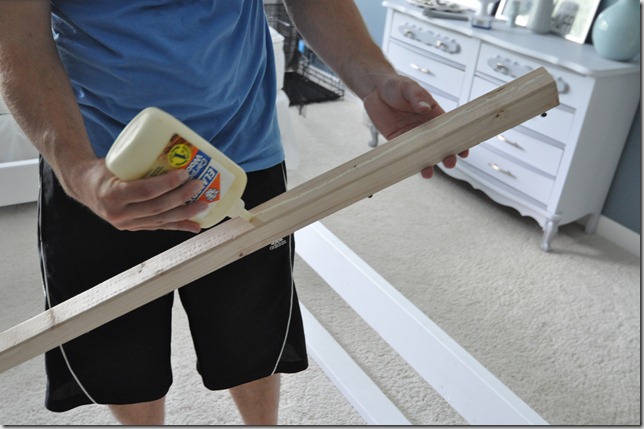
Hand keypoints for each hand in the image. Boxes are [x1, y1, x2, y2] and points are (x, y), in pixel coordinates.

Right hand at [67, 159, 207, 232]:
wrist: (82, 187)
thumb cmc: (102, 169)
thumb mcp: (115, 162)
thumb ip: (138, 159)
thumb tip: (173, 145)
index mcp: (112, 194)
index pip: (145, 190)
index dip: (167, 184)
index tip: (184, 174)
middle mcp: (119, 214)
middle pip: (157, 208)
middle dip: (181, 197)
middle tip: (199, 185)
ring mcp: (126, 224)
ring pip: (161, 220)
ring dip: (185, 214)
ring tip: (203, 205)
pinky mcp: (134, 227)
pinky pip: (159, 227)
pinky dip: (178, 226)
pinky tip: (194, 226)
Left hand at [362, 73, 467, 177]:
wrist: (375, 90)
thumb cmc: (396, 86)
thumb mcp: (408, 87)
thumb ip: (417, 97)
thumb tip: (424, 108)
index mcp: (434, 115)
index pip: (450, 130)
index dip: (458, 141)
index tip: (464, 152)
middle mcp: (425, 128)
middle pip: (439, 145)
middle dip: (446, 156)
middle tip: (450, 163)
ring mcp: (411, 136)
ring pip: (422, 153)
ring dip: (427, 164)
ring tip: (428, 172)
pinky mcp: (397, 141)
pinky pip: (404, 154)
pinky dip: (408, 162)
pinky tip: (410, 169)